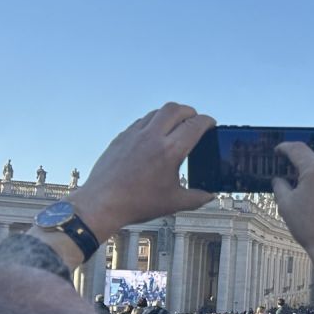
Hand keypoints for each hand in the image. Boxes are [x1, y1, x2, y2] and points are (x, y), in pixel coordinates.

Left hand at [71, 103, 215, 240]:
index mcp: (170, 151)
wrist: (102, 203)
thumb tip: (209, 195)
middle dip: (189, 112)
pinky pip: (141, 121)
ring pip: (156, 112)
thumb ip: (197, 198)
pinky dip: (152, 123)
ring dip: (170, 115)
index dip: (207, 121)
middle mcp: (152, 137)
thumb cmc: (137, 204)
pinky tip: (154, 136)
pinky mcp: (121, 137)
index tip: (211, 124)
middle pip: (176, 109)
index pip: (195, 125)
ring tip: (175, 127)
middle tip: (194, 121)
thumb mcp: (173, 203)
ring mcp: (134, 135)